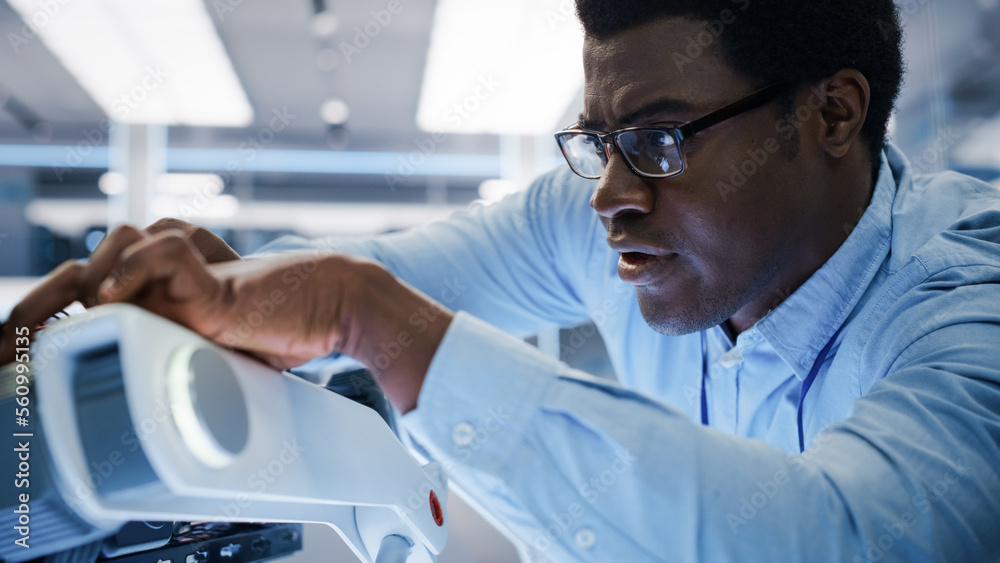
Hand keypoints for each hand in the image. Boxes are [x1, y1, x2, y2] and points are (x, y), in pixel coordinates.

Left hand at [1, 223, 450, 412]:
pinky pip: (166, 254)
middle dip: (43, 303)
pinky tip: (115, 295)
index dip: (50, 315)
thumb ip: (182, 365)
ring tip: (97, 309)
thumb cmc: (287, 335)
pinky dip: (138, 267)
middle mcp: (170, 284)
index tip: (17, 352)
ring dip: (100, 277)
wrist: (335, 309)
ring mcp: (189, 277)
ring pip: (122, 243)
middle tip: (12, 342)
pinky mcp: (215, 275)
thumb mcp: (221, 363)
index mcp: (165, 304)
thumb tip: (136, 421)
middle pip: (84, 268)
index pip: (90, 292)